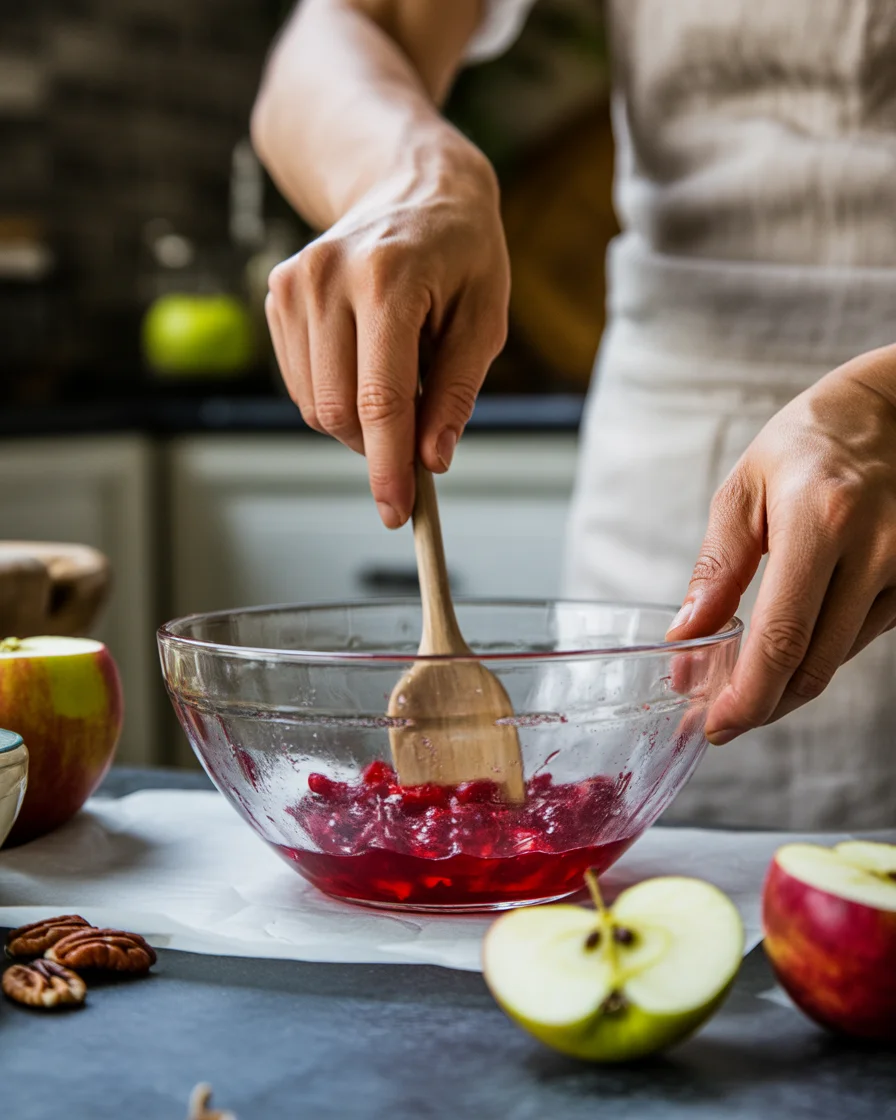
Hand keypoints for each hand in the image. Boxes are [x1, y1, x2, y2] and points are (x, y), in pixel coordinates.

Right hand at [265, 147, 509, 527]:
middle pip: (338, 411)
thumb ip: (455, 393)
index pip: (379, 399)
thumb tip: (431, 460)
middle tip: (416, 439)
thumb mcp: (484, 320)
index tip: (397, 512)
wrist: (412, 186)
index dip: (388, 466)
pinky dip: (337, 396)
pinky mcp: (277, 295)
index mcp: (388, 279)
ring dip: (358, 422)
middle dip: (377, 447)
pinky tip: (367, 361)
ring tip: (399, 376)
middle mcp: (327, 278)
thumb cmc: (461, 253)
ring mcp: (293, 284)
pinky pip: (302, 384)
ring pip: (315, 404)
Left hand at [667, 343, 895, 743]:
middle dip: (763, 704)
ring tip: (742, 686)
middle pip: (813, 665)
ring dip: (787, 686)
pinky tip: (786, 653)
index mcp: (821, 521)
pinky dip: (818, 655)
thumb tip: (686, 636)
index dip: (748, 696)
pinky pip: (861, 638)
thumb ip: (716, 568)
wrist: (892, 411)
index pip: (783, 637)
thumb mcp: (745, 490)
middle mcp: (875, 550)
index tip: (716, 724)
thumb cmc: (807, 442)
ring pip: (838, 660)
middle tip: (721, 717)